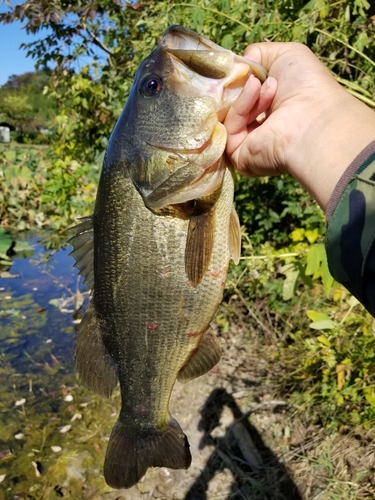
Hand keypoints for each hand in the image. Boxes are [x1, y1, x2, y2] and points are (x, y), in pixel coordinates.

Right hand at [225, 42, 374, 209]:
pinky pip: (230, 127)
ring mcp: (249, 144)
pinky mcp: (239, 156)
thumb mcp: (286, 55)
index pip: (245, 94)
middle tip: (251, 74)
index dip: (241, 78)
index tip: (245, 66)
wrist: (313, 119)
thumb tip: (240, 63)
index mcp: (274, 110)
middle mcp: (262, 129)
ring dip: (245, 94)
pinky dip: (241, 106)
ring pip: (230, 114)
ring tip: (263, 85)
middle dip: (240, 85)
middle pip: (232, 104)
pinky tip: (256, 92)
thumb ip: (259, 54)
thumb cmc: (308, 86)